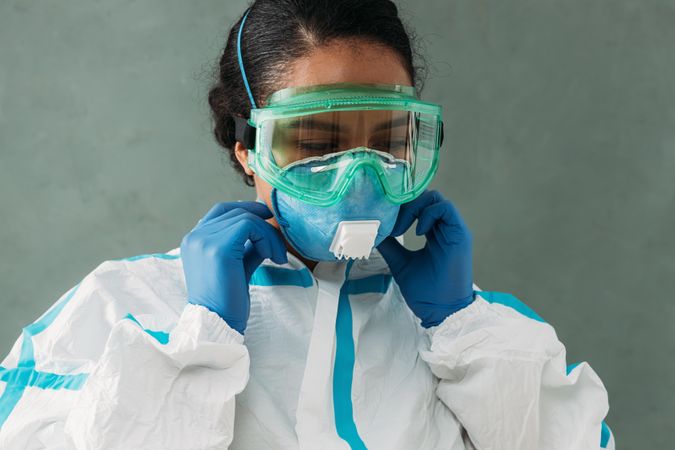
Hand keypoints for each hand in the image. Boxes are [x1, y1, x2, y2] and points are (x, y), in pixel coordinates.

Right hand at [180, 202, 287, 333]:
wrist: (218, 323)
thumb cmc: (227, 300)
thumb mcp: (237, 265)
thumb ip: (246, 246)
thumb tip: (265, 231)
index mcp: (194, 240)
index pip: (222, 211)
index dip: (247, 208)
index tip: (267, 217)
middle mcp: (195, 236)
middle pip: (236, 212)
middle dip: (263, 224)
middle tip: (278, 245)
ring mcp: (204, 240)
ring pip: (245, 218)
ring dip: (268, 235)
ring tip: (276, 256)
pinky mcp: (218, 248)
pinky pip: (250, 226)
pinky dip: (266, 238)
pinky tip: (271, 257)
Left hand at [377, 190, 473, 327]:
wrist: (441, 310)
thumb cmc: (425, 291)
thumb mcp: (400, 263)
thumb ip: (390, 246)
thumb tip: (374, 232)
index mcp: (434, 233)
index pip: (419, 206)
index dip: (401, 207)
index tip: (386, 221)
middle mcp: (445, 228)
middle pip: (427, 197)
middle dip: (406, 205)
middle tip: (391, 224)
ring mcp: (453, 230)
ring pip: (436, 199)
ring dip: (414, 207)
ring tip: (400, 228)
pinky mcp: (460, 235)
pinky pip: (446, 208)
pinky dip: (428, 213)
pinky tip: (418, 231)